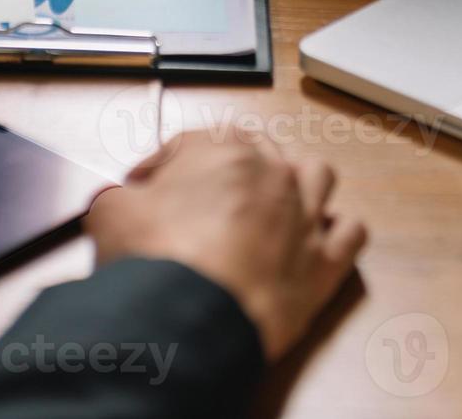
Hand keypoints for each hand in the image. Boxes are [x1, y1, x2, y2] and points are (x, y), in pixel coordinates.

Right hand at [85, 131, 366, 361]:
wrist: (192, 320)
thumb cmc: (156, 260)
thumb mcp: (110, 214)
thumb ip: (118, 197)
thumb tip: (117, 202)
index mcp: (222, 151)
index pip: (191, 142)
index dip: (162, 163)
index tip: (144, 186)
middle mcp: (272, 174)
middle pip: (261, 151)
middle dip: (230, 169)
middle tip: (202, 198)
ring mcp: (305, 216)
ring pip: (319, 177)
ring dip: (297, 185)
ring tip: (271, 206)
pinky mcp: (325, 264)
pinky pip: (352, 233)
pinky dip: (338, 233)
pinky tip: (318, 241)